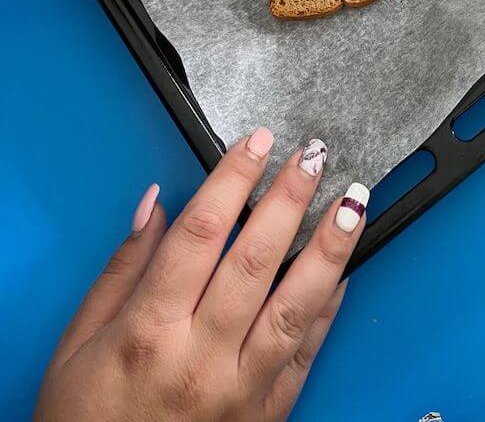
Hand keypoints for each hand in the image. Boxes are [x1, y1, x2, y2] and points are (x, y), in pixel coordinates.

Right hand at [34, 132, 367, 421]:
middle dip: (290, 199)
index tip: (257, 141)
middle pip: (256, 260)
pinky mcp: (267, 415)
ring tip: (353, 201)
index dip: (233, 179)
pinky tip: (346, 269)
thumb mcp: (78, 343)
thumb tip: (158, 204)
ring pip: (296, 305)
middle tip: (315, 154)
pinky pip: (307, 354)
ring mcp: (241, 390)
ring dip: (330, 248)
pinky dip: (330, 308)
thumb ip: (124, 269)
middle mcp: (201, 358)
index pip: (201, 234)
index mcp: (149, 331)